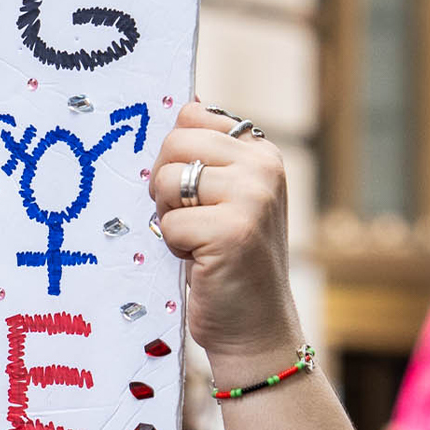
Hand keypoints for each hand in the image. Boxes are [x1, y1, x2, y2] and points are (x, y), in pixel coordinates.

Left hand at [151, 101, 301, 369]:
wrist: (256, 328)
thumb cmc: (228, 263)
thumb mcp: (227, 199)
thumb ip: (209, 157)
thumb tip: (185, 102)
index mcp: (261, 152)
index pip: (191, 116)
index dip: (175, 156)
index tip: (193, 191)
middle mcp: (264, 167)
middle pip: (174, 143)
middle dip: (165, 186)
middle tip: (190, 221)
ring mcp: (253, 197)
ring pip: (167, 181)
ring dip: (169, 218)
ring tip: (197, 242)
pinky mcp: (234, 230)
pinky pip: (169, 224)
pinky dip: (174, 247)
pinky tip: (201, 263)